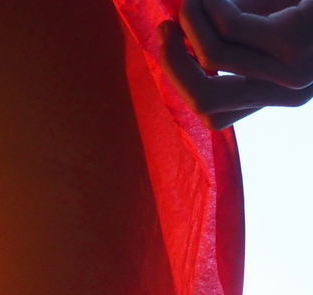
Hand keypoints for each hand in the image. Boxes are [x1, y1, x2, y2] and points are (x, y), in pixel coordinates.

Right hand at [161, 0, 312, 127]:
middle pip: (204, 100)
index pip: (216, 115)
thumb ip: (234, 39)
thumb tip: (178, 38)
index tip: (175, 44)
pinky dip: (209, 8)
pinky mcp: (296, 41)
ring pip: (211, 58)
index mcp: (283, 95)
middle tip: (163, 29)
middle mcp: (289, 93)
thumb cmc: (310, 4)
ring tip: (191, 1)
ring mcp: (294, 72)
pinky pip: (229, 28)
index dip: (185, 82)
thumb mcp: (274, 23)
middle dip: (173, 63)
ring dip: (190, 23)